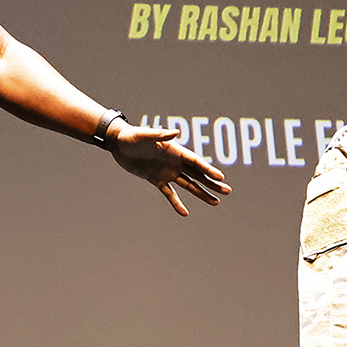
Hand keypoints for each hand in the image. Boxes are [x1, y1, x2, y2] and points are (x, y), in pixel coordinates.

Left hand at [105, 122, 230, 216]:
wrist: (118, 143)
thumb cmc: (132, 136)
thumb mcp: (144, 135)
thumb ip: (159, 135)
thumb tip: (175, 133)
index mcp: (175, 150)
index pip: (195, 161)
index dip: (208, 169)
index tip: (220, 177)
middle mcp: (174, 162)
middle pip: (198, 174)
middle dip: (212, 183)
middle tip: (227, 191)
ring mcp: (167, 172)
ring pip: (189, 185)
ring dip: (202, 194)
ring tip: (216, 203)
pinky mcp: (156, 180)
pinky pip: (169, 194)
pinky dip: (177, 203)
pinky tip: (185, 213)